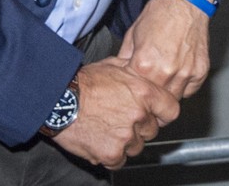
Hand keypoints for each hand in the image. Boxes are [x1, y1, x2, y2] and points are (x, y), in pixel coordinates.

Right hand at [50, 57, 179, 169]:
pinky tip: (100, 141)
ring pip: (136, 147)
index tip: (155, 115)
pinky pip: (119, 161)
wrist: (58, 100)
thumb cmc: (82, 82)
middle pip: (151, 131)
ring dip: (125, 142)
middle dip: (139, 128)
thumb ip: (133, 73)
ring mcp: (126, 136)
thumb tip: (142, 73)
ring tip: (107, 129)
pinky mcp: (111, 153)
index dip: (162, 114)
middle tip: (120, 120)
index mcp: (144, 92)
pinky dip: (111, 155)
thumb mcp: (113, 66)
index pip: (171, 110)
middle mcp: (139, 115)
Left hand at [118, 0, 211, 98]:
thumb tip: (120, 75)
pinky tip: (177, 75)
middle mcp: (166, 71)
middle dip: (149, 97)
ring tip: (162, 84)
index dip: (133, 90)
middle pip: (154, 100)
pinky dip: (183, 87)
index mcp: (145, 64)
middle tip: (148, 90)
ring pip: (173, 99)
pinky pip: (190, 90)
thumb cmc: (160, 14)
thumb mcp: (132, 35)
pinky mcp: (200, 71)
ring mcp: (185, 73)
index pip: (135, 92)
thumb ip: (125, 59)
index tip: (133, 88)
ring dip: (167, 94)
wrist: (185, 1)